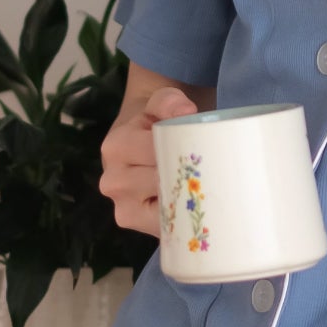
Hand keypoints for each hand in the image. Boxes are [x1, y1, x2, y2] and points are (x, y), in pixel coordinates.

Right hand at [98, 87, 198, 237]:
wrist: (138, 143)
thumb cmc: (153, 123)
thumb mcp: (159, 104)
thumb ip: (170, 101)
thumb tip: (186, 112)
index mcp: (116, 147)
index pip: (157, 152)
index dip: (184, 152)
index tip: (205, 150)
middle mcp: (112, 181)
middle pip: (162, 181)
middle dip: (189, 177)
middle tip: (215, 171)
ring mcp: (122, 207)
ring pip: (166, 206)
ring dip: (188, 198)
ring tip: (205, 186)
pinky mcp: (134, 224)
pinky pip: (166, 226)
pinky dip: (183, 218)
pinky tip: (195, 208)